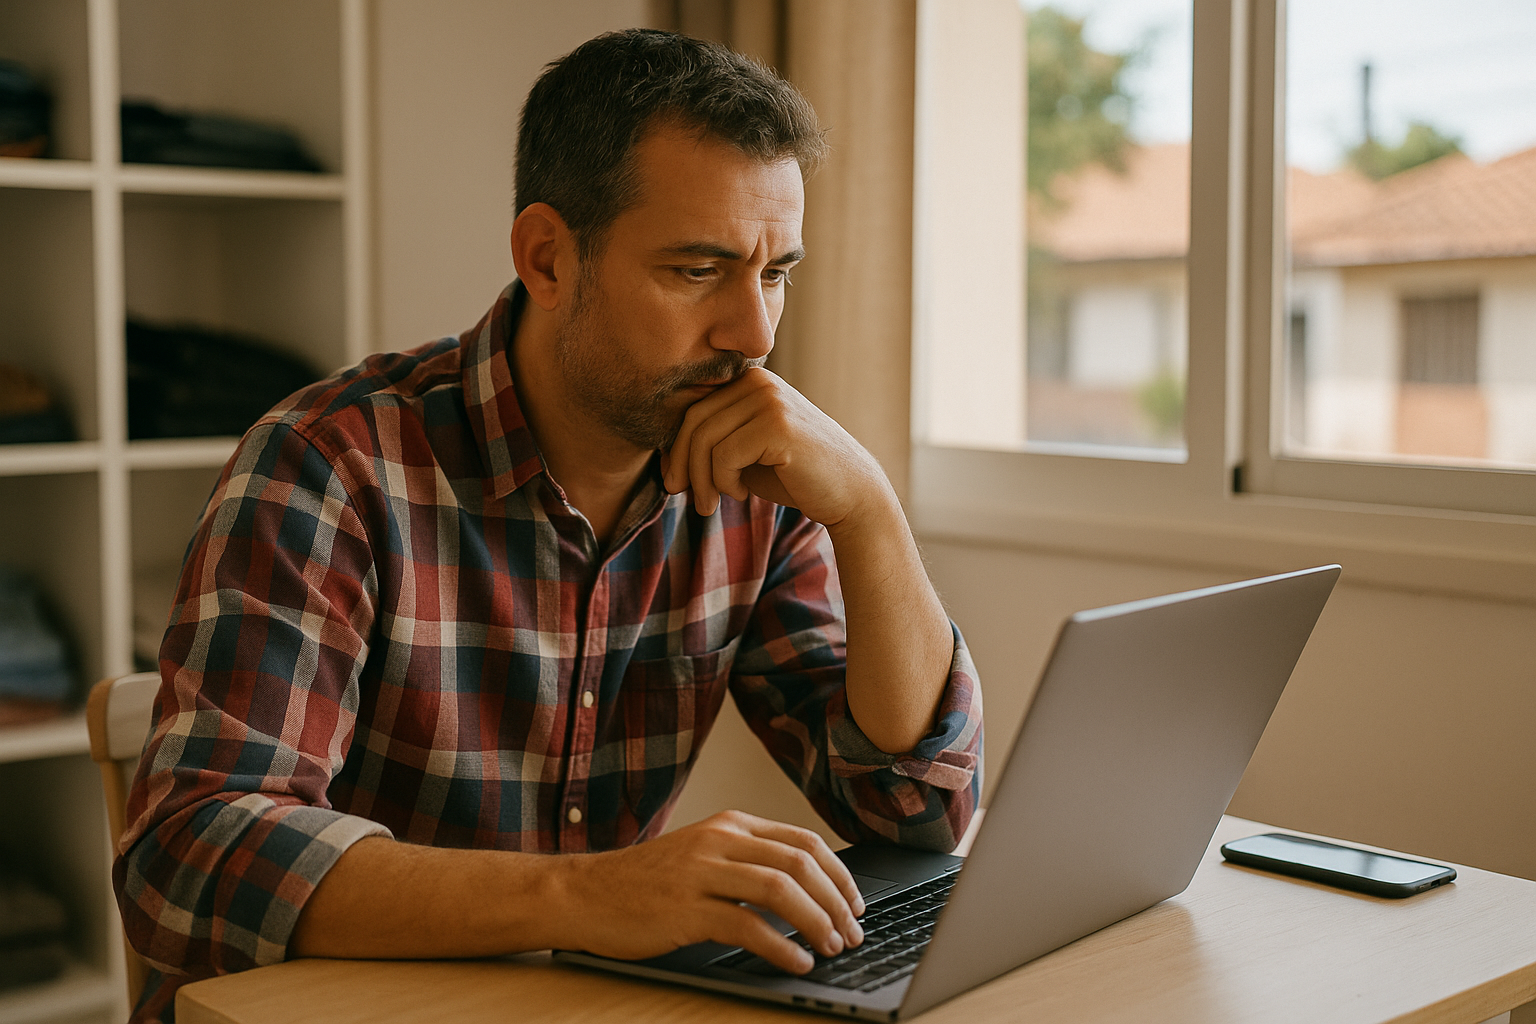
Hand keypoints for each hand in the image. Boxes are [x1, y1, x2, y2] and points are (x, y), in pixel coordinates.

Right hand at [560, 810, 865, 973]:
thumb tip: (806, 890)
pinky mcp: (684, 909)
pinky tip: (796, 962)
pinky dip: (781, 947)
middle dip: (836, 900)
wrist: (583, 893)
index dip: (839, 873)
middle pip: (799, 862)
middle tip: (853, 931)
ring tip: (832, 947)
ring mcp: (701, 872)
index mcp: (730, 825)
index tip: (855, 902)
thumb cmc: (645, 883)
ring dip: (816, 921)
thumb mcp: (702, 856)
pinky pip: (746, 926)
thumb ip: (747, 862)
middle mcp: (719, 841)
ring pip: (780, 888)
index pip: (803, 840)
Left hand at [661, 367, 890, 528]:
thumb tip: (665, 462)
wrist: (849, 493)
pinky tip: (742, 493)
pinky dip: (724, 481)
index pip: (694, 410)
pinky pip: (724, 455)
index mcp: (750, 380)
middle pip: (694, 422)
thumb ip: (712, 446)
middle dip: (683, 466)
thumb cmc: (793, 476)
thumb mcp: (745, 454)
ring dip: (703, 480)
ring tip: (713, 503)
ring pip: (705, 439)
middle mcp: (760, 381)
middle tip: (690, 500)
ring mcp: (770, 399)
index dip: (676, 449)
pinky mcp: (778, 424)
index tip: (675, 483)